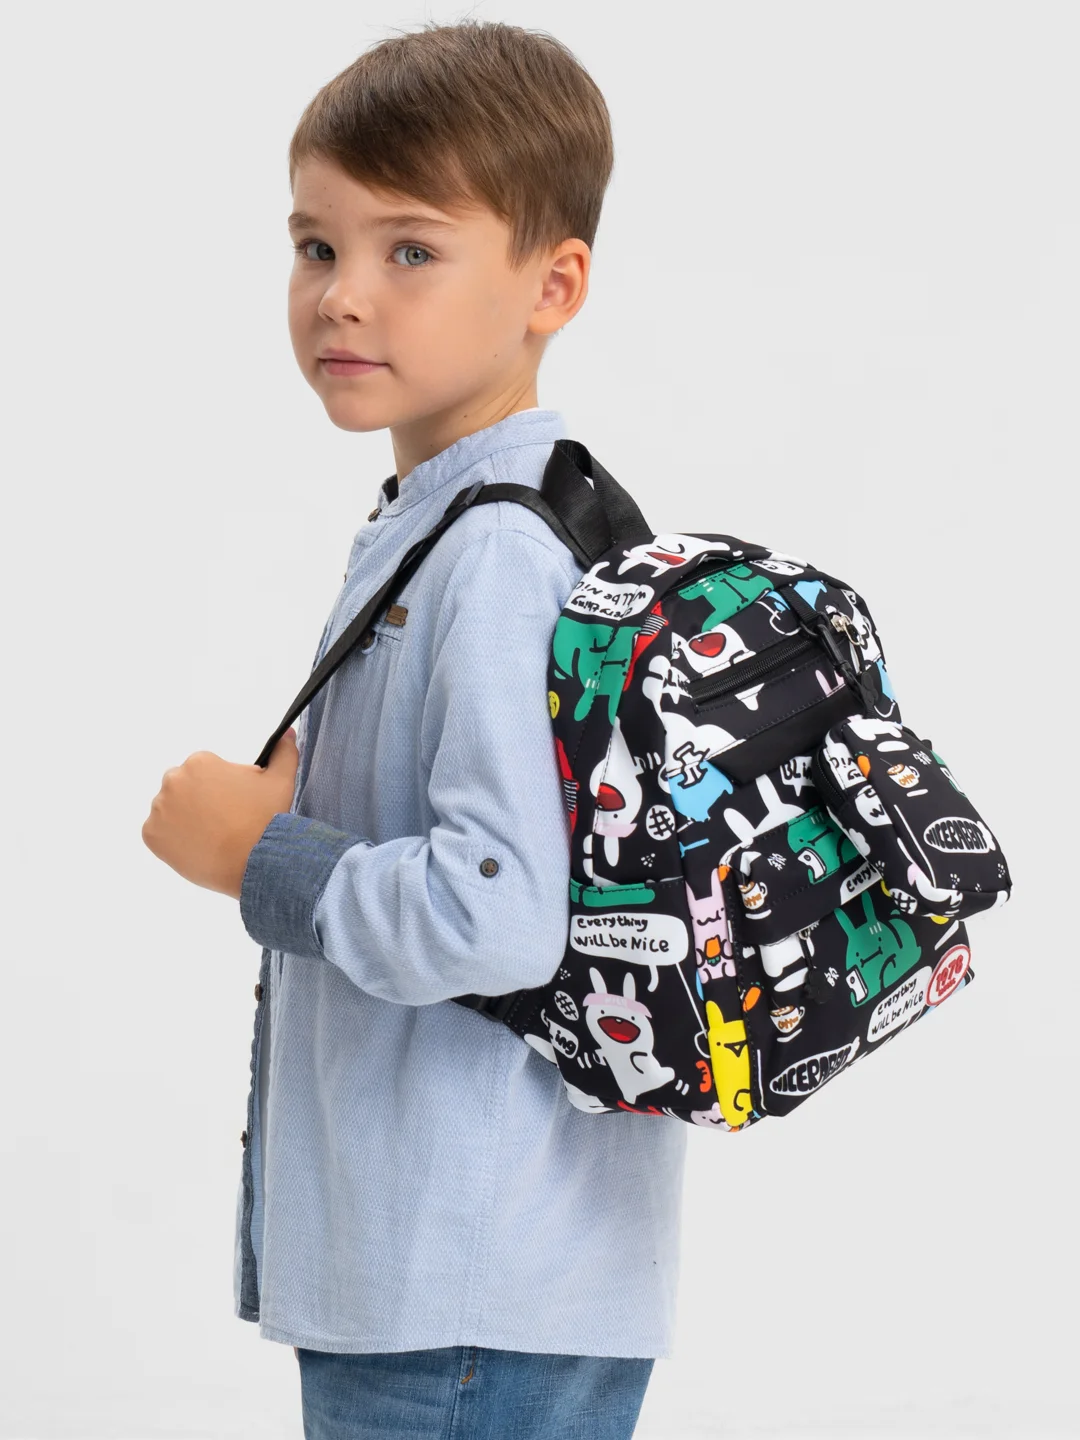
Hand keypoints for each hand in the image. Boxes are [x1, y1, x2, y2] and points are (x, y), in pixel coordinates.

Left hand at [141, 730, 299, 899]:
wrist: (253, 861)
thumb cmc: (266, 818)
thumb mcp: (281, 780)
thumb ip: (283, 752)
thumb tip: (287, 734)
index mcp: (200, 762)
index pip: (205, 771)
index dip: (222, 788)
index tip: (235, 804)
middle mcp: (173, 780)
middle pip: (184, 788)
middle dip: (199, 800)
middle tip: (223, 821)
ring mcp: (159, 809)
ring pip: (170, 810)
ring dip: (185, 818)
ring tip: (211, 836)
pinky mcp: (151, 835)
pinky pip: (159, 833)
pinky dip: (173, 839)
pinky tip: (197, 846)